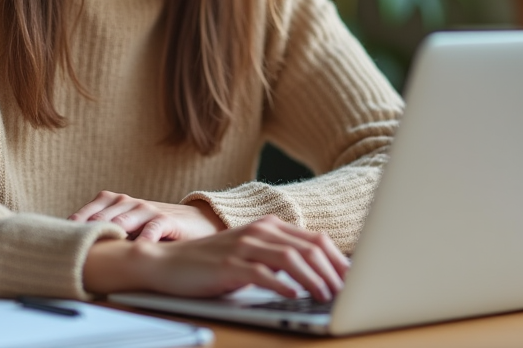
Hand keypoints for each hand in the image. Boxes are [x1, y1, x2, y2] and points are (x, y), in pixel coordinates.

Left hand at [69, 191, 225, 241]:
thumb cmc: (151, 229)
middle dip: (88, 232)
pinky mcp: (167, 219)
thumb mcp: (126, 229)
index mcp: (113, 203)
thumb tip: (70, 252)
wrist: (194, 222)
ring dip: (112, 231)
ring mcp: (147, 209)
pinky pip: (154, 226)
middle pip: (102, 216)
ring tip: (100, 245)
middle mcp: (127, 202)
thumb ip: (104, 235)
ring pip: (124, 218)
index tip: (58, 244)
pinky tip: (139, 246)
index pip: (87, 212)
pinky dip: (146, 235)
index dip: (73, 227)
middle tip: (72, 249)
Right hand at [83, 216, 349, 301]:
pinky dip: (282, 285)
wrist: (168, 263)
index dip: (338, 260)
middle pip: (308, 247)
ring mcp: (243, 245)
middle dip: (332, 271)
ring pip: (290, 258)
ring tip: (326, 296)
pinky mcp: (228, 264)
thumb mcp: (250, 255)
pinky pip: (262, 273)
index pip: (314, 240)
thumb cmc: (211, 264)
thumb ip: (279, 258)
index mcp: (269, 226)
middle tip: (347, 292)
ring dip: (313, 279)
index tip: (354, 280)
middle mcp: (259, 231)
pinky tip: (294, 297)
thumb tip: (318, 275)